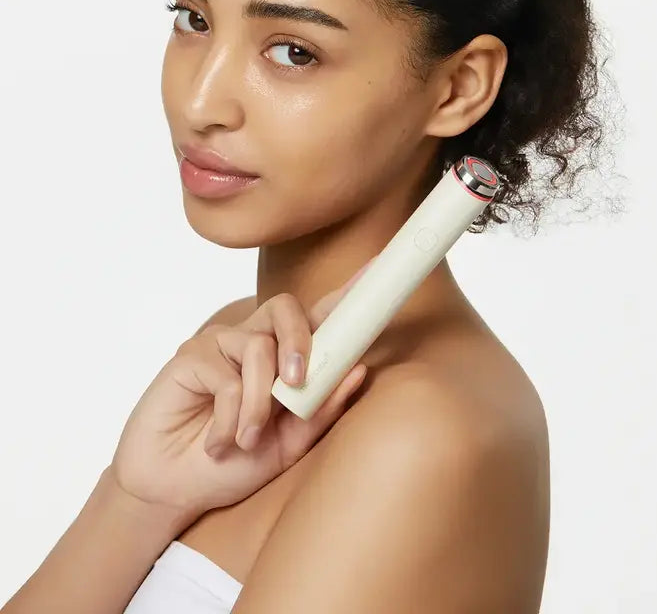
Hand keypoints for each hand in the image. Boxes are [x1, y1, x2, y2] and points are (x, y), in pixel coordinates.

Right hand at [109, 257, 375, 521]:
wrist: (176, 491)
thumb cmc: (234, 464)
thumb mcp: (289, 445)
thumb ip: (322, 410)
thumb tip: (359, 369)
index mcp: (285, 358)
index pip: (320, 317)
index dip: (349, 292)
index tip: (379, 266)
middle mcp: (255, 341)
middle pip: (287, 308)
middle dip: (300, 342)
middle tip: (298, 383)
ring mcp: (221, 345)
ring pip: (259, 346)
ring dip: (258, 403)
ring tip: (247, 439)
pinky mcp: (191, 356)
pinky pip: (225, 375)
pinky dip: (230, 417)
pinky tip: (219, 442)